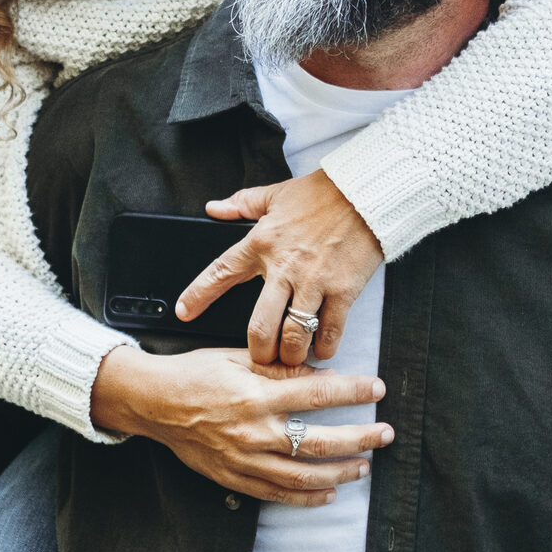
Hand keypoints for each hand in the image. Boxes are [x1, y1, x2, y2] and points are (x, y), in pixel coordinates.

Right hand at [89, 344, 390, 505]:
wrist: (153, 403)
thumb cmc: (196, 374)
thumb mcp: (239, 359)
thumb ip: (281, 370)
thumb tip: (323, 375)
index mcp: (256, 395)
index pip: (318, 394)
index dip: (353, 392)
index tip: (379, 389)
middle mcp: (253, 432)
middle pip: (319, 441)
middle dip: (359, 439)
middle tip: (385, 434)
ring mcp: (243, 460)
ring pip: (303, 476)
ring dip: (340, 473)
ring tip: (365, 466)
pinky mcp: (234, 479)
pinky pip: (277, 494)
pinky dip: (307, 498)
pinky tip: (330, 493)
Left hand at [181, 170, 384, 366]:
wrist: (367, 192)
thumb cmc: (324, 194)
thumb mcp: (276, 194)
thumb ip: (243, 203)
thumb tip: (214, 207)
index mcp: (262, 243)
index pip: (221, 272)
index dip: (199, 295)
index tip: (184, 313)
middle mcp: (284, 268)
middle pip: (260, 327)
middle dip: (258, 351)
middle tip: (261, 357)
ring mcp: (314, 282)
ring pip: (294, 336)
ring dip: (290, 355)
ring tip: (291, 359)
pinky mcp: (343, 290)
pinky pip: (330, 330)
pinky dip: (324, 346)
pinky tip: (322, 350)